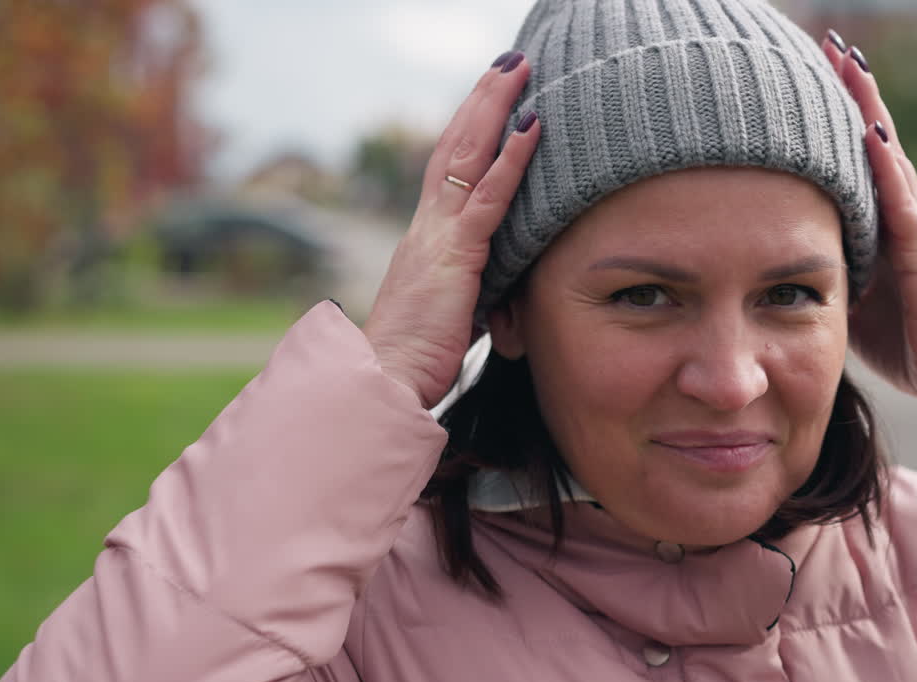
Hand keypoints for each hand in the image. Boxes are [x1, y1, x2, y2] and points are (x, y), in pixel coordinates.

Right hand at [364, 53, 540, 408]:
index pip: (448, 174)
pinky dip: (511, 160)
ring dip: (494, 108)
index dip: (468, 133)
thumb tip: (495, 298)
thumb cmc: (413, 361)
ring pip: (469, 157)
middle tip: (506, 64)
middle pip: (455, 148)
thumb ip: (469, 295)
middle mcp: (426, 228)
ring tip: (517, 69)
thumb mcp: (448, 318)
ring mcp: (438, 238)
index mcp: (425, 241)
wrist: (384, 383)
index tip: (488, 101)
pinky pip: (489, 199)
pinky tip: (532, 128)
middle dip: (481, 102)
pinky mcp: (455, 257)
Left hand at [821, 35, 916, 427]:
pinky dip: (884, 163)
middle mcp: (899, 218)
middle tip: (830, 48)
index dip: (834, 124)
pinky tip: (871, 129)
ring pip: (887, 155)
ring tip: (849, 63)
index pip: (852, 164)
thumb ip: (830, 276)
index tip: (808, 85)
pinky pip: (901, 199)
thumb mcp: (853, 305)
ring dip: (868, 109)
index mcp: (880, 229)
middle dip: (851, 96)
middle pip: (871, 144)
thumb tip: (785, 266)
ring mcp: (913, 229)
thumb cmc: (911, 345)